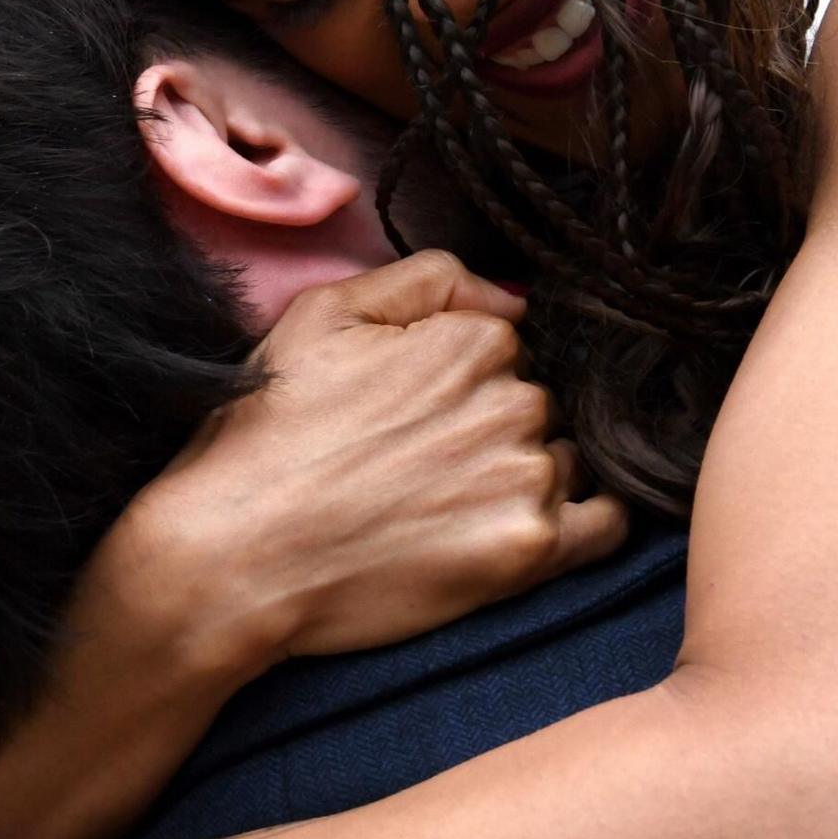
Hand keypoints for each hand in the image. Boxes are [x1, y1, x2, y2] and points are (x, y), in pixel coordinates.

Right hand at [107, 251, 628, 667]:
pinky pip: (604, 527)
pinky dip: (580, 524)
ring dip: (525, 477)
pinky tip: (521, 529)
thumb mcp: (322, 315)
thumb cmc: (266, 436)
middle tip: (423, 467)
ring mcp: (527, 478)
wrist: (233, 556)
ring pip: (565, 461)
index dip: (461, 379)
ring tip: (447, 509)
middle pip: (540, 403)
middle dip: (494, 428)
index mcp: (473, 338)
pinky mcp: (530, 552)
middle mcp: (515, 400)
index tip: (416, 414)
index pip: (509, 347)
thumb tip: (513, 297)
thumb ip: (429, 281)